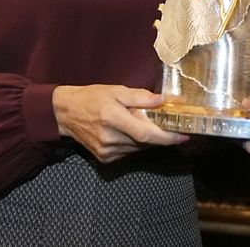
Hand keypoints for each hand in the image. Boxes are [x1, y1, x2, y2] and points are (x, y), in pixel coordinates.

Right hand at [52, 85, 187, 162]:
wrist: (65, 113)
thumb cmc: (92, 98)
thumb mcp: (116, 91)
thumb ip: (140, 97)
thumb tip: (161, 100)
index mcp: (113, 119)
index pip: (146, 135)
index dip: (167, 138)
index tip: (183, 136)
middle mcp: (110, 139)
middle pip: (145, 143)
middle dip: (159, 135)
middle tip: (167, 124)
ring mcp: (106, 151)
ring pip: (138, 149)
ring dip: (147, 139)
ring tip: (143, 124)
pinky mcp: (104, 158)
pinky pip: (128, 152)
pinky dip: (135, 144)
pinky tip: (129, 132)